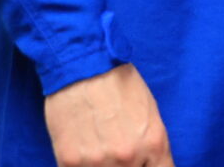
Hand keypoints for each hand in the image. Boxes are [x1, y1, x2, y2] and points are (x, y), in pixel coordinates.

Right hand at [41, 63, 172, 166]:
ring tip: (99, 148)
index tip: (144, 165)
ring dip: (103, 166)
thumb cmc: (119, 84)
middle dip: (128, 166)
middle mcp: (128, 156)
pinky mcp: (70, 161)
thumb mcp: (150, 113)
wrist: (83, 66)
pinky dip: (83, 166)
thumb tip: (149, 164)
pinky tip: (83, 151)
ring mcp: (98, 162)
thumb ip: (152, 145)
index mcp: (154, 143)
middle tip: (116, 149)